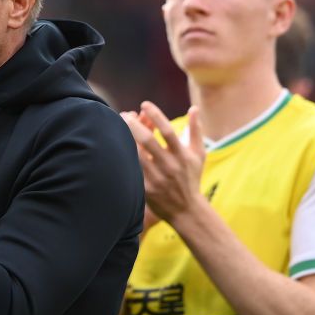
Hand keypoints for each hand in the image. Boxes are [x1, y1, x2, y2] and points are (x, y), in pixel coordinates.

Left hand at [121, 101, 205, 222]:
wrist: (187, 210)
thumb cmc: (191, 178)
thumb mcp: (198, 155)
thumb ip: (196, 131)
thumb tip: (194, 108)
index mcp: (182, 155)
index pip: (168, 131)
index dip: (156, 115)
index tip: (145, 104)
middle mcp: (170, 166)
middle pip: (148, 141)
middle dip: (134, 125)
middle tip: (123, 114)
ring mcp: (157, 178)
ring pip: (136, 155)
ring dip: (125, 139)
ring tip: (116, 127)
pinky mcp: (146, 189)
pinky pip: (132, 170)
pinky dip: (124, 157)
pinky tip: (115, 146)